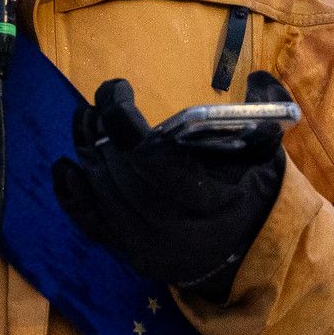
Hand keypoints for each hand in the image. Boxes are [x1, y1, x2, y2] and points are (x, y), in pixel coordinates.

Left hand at [52, 72, 290, 301]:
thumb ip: (265, 113)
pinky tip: (65, 166)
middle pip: (118, 169)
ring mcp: (146, 244)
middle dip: (100, 131)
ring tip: (85, 121)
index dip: (120, 116)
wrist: (250, 257)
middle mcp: (170, 226)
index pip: (145, 151)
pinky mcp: (130, 254)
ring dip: (87, 152)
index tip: (117, 90)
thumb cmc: (254, 195)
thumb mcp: (268, 153)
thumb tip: (256, 77)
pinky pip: (91, 224)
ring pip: (101, 192)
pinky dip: (72, 195)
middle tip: (98, 106)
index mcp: (204, 197)